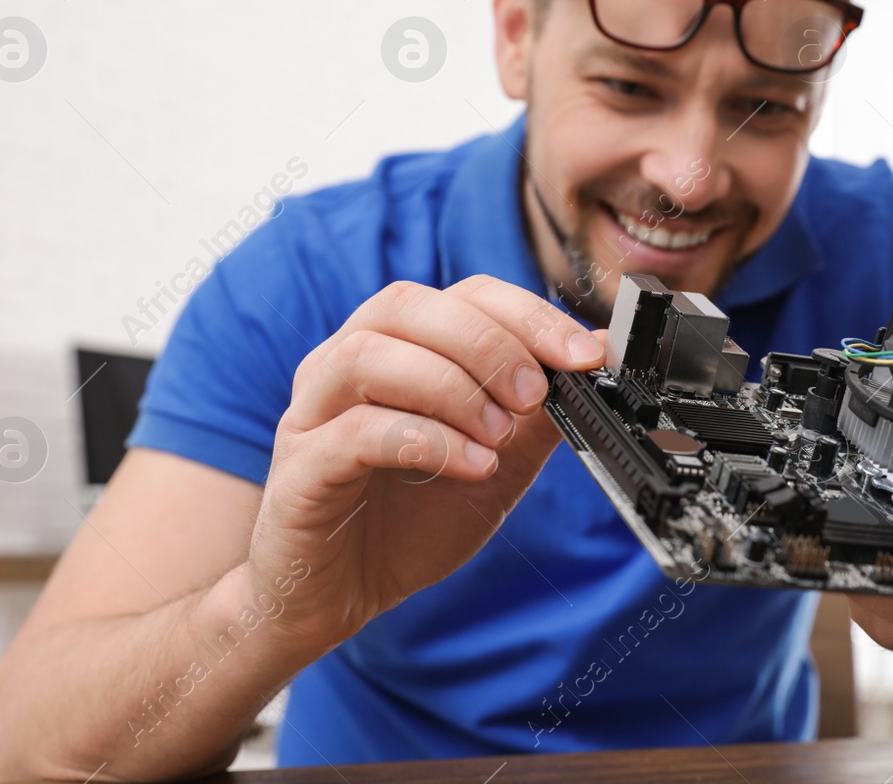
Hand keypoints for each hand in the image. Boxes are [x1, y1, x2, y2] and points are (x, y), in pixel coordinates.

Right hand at [244, 275, 605, 654]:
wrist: (339, 598)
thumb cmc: (409, 523)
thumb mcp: (496, 463)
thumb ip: (537, 414)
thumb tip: (594, 359)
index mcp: (398, 347)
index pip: (463, 294)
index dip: (527, 314)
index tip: (581, 353)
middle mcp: (345, 363)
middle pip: (408, 305)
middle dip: (486, 342)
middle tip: (534, 394)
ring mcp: (312, 411)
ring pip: (369, 354)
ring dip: (450, 386)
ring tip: (497, 435)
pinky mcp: (299, 468)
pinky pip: (355, 431)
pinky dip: (424, 440)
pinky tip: (470, 466)